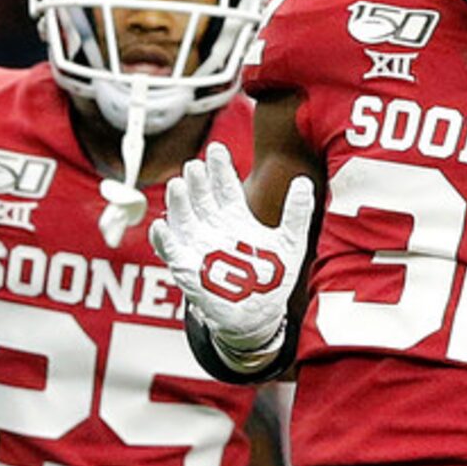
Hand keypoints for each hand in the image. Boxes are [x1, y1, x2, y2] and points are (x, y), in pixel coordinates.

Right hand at [150, 141, 314, 368]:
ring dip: (179, 203)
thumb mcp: (290, 242)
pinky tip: (162, 226)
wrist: (258, 316)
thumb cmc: (272, 279)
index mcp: (236, 218)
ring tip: (178, 185)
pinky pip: (171, 252)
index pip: (225, 187)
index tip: (216, 149)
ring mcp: (197, 247)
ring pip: (183, 218)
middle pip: (201, 199)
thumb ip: (296, 212)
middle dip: (197, 182)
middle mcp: (213, 228)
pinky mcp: (187, 269)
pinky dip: (164, 240)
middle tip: (195, 165)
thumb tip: (304, 181)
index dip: (220, 168)